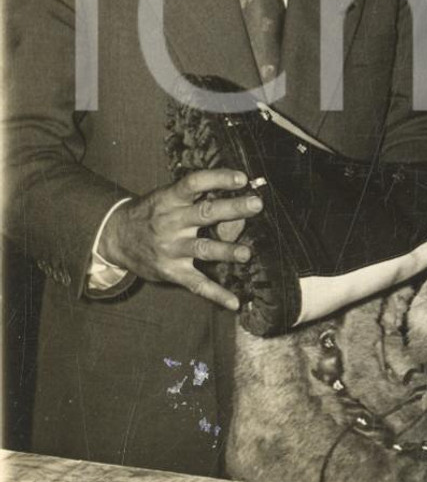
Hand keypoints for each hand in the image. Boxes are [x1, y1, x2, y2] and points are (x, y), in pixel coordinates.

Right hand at [100, 169, 263, 308]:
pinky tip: (234, 303)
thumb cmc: (150, 213)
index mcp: (170, 200)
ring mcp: (172, 249)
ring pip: (203, 249)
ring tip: (246, 254)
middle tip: (256, 204)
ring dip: (226, 252)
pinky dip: (216, 294)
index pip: (194, 184)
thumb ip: (194, 197)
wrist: (115, 237)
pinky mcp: (172, 271)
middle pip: (205, 214)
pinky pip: (197, 284)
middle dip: (232, 209)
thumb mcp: (165, 197)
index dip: (217, 179)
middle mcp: (171, 223)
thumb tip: (236, 193)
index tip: (241, 177)